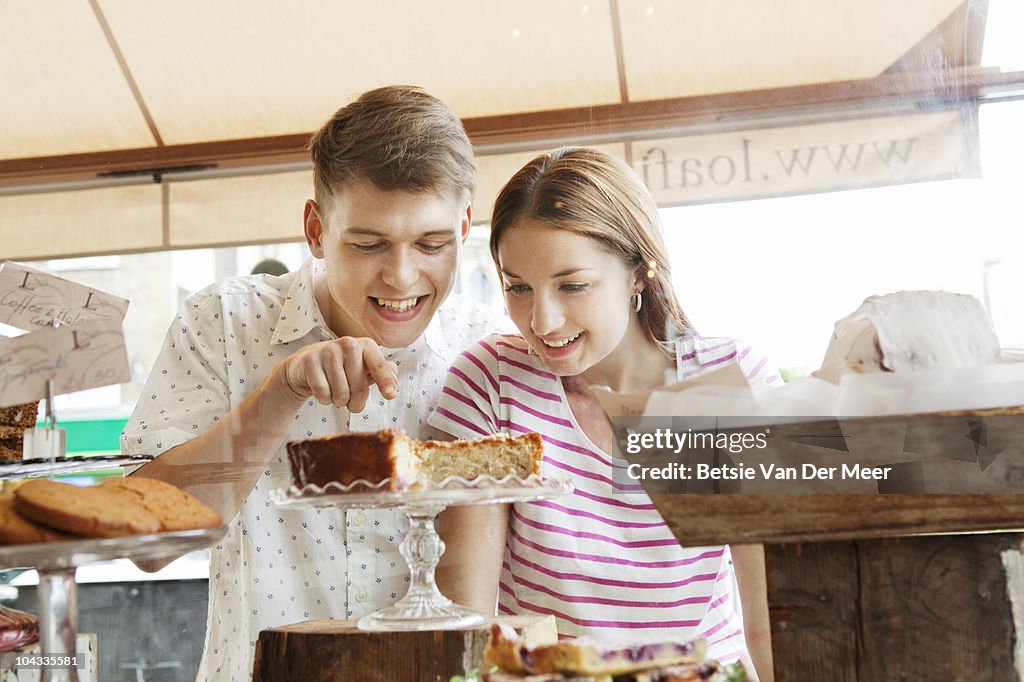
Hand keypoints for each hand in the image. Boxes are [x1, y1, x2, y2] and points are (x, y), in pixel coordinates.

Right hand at [279, 337, 398, 411]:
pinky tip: (323, 389)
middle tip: (350, 401)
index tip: (390, 395)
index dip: (385, 381)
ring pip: (340, 394)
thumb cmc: (343, 368)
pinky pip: (322, 394)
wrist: (307, 364)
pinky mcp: (309, 361)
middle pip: (359, 388)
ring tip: (335, 391)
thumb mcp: (365, 368)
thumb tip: (393, 380)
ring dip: (339, 401)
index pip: (379, 366)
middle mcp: (348, 344)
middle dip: (356, 402)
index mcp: (366, 345)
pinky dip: (324, 399)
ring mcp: (327, 350)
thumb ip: (384, 372)